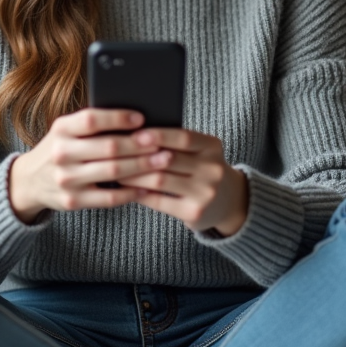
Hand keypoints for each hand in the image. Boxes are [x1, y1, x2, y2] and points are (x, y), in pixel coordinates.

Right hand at [8, 109, 169, 222]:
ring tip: (162, 161)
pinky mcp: (72, 201)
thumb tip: (136, 119)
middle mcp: (61, 153)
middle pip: (109, 147)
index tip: (141, 118)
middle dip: (140, 145)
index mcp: (61, 129)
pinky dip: (131, 192)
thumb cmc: (60, 149)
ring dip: (142, 166)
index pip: (92, 120)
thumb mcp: (66, 131)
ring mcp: (66, 179)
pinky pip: (109, 198)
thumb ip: (92, 125)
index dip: (119, 118)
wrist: (29, 181)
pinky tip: (146, 187)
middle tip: (161, 143)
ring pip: (113, 172)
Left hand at [117, 128, 248, 235]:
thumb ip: (176, 143)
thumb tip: (135, 133)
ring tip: (116, 170)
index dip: (158, 135)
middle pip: (168, 159)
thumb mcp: (200, 151)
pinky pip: (160, 202)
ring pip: (160, 181)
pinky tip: (128, 189)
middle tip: (115, 152)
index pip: (183, 137)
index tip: (135, 134)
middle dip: (139, 155)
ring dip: (134, 175)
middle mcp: (212, 169)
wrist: (230, 202)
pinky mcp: (195, 213)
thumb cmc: (203, 169)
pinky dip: (141, 194)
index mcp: (212, 147)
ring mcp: (205, 193)